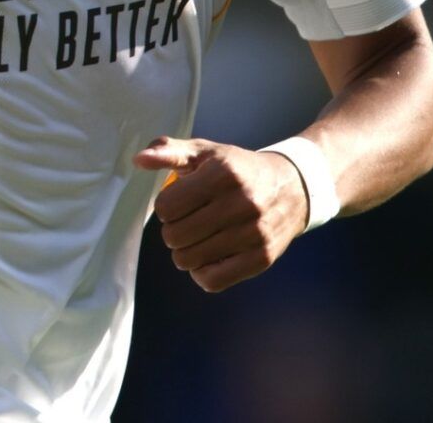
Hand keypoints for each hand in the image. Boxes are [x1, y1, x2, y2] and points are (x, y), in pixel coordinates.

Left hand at [133, 136, 308, 292]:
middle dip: (173, 230)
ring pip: (189, 261)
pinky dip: (202, 273)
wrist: (293, 187)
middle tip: (187, 222)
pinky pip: (213, 282)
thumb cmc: (239, 169)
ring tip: (198, 238)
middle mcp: (241, 203)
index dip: (166, 206)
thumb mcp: (206, 152)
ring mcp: (254, 233)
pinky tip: (209, 256)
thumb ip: (169, 151)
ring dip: (185, 252)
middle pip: (175, 237)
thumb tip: (139, 160)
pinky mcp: (262, 259)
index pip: (166, 207)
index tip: (179, 202)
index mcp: (223, 173)